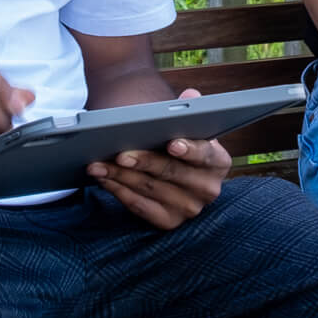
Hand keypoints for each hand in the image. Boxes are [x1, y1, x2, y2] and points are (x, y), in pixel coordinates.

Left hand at [86, 89, 230, 228]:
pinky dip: (118, 191)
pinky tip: (103, 178)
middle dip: (144, 162)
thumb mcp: (183, 122)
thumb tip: (190, 96)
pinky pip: (139, 206)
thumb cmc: (173, 138)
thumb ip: (187, 107)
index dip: (189, 149)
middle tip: (120, 154)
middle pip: (172, 173)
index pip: (205, 154)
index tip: (171, 143)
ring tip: (99, 164)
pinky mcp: (167, 221)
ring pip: (150, 189)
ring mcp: (188, 208)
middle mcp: (208, 189)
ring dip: (120, 176)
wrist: (165, 162)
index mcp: (218, 161)